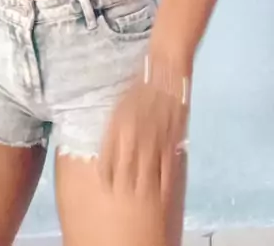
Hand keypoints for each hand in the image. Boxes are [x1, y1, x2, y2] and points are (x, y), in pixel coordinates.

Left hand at [99, 77, 188, 203]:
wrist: (163, 71)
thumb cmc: (138, 84)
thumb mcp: (118, 103)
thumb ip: (113, 126)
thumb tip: (103, 144)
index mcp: (118, 124)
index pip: (107, 157)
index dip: (105, 174)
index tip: (103, 186)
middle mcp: (134, 135)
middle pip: (125, 169)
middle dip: (122, 187)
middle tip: (120, 202)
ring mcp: (154, 139)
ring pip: (146, 173)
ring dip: (142, 190)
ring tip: (140, 205)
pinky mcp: (171, 140)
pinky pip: (167, 167)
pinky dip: (165, 183)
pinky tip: (163, 196)